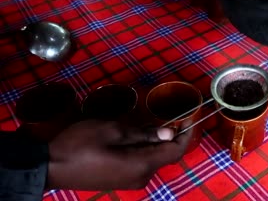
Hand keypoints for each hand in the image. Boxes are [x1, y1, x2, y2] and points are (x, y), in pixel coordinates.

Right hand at [47, 120, 192, 189]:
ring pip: (152, 158)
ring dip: (154, 141)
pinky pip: (140, 163)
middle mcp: (141, 177)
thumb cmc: (80, 144)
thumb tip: (168, 133)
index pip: (176, 151)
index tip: (190, 116)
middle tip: (167, 113)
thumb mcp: (112, 130)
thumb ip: (143, 133)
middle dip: (170, 135)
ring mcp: (131, 182)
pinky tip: (132, 136)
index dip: (186, 134)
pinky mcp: (121, 181)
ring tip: (144, 121)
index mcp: (141, 165)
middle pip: (165, 155)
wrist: (50, 167)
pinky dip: (143, 149)